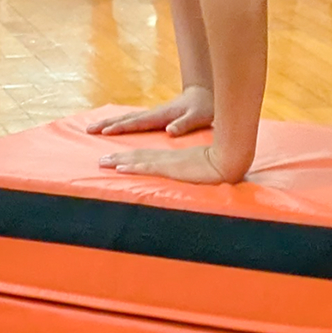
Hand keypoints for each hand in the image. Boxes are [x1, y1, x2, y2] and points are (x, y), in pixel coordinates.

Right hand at [86, 86, 213, 137]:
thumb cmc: (203, 107)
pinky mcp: (154, 116)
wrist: (205, 94)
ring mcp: (152, 114)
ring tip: (92, 127)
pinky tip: (112, 126)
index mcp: (160, 115)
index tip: (104, 132)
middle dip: (106, 123)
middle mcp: (153, 113)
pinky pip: (132, 120)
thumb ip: (184, 124)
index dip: (121, 127)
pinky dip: (119, 122)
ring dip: (109, 122)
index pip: (136, 123)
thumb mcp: (198, 117)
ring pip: (126, 118)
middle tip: (88, 129)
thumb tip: (170, 131)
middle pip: (125, 118)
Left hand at [97, 145, 235, 184]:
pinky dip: (133, 167)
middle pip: (138, 156)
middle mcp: (168, 158)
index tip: (116, 160)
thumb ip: (194, 172)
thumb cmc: (222, 164)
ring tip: (103, 163)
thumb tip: (191, 177)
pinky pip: (148, 168)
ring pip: (138, 159)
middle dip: (118, 158)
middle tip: (100, 161)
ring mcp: (169, 163)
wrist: (230, 160)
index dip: (131, 158)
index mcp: (174, 159)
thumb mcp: (203, 169)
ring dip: (119, 161)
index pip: (148, 157)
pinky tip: (121, 168)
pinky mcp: (172, 169)